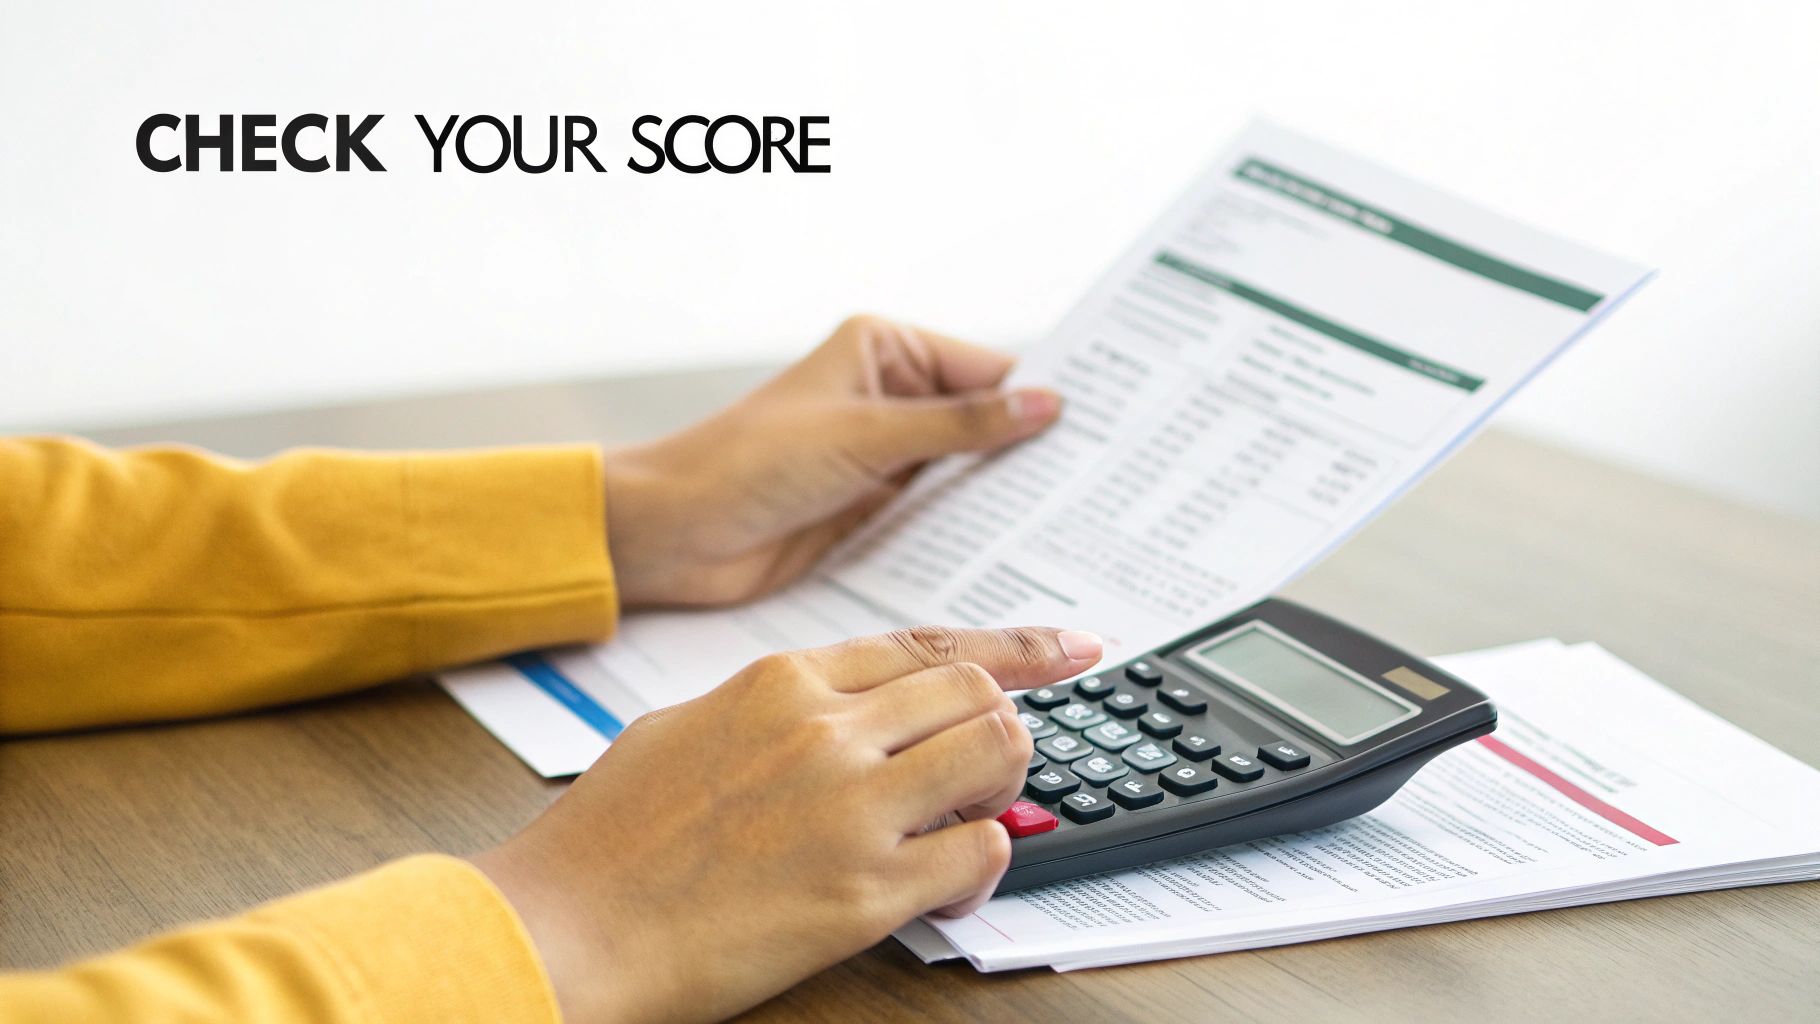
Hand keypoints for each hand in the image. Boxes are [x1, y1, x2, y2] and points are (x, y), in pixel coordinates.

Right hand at [471, 624, 1102, 1022]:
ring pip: (999, 754)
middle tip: (991, 765)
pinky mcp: (863, 892)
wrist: (565, 927)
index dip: (1013, 648)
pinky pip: (981, 853)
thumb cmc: (609, 837)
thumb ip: (775, 707)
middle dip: (1003, 726)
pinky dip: (982, 864)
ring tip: (970, 817)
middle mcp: (826, 730)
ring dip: (1003, 786)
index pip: (928, 646)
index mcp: (782, 680)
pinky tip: (945, 881)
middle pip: (978, 693)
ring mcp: (850, 808)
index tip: (1069, 647)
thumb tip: (842, 709)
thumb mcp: (686, 726)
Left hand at [601, 314, 1061, 606]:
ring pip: (968, 473)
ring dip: (1009, 496)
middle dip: (1036, 450)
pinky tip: (1022, 552)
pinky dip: (975, 531)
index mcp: (884, 351)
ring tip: (1083, 520)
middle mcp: (889, 398)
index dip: (1044, 395)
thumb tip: (1043, 406)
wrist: (674, 535)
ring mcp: (884, 457)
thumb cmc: (746, 463)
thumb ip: (959, 427)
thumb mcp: (865, 437)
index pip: (987, 369)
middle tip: (1110, 478)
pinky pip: (940, 516)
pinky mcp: (875, 510)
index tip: (1107, 422)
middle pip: (985, 422)